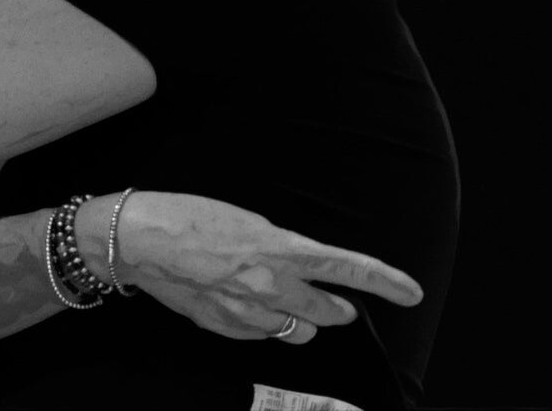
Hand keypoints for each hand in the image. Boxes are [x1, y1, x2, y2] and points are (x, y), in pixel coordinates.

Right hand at [120, 192, 423, 343]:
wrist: (140, 239)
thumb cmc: (189, 216)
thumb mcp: (247, 220)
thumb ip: (280, 248)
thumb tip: (299, 267)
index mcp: (280, 251)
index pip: (347, 268)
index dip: (385, 282)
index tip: (411, 292)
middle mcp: (271, 288)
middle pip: (328, 313)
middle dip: (336, 307)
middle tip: (334, 300)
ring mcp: (248, 314)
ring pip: (298, 332)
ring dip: (301, 318)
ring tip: (282, 298)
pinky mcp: (225, 327)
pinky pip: (261, 334)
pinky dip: (263, 323)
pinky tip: (243, 302)